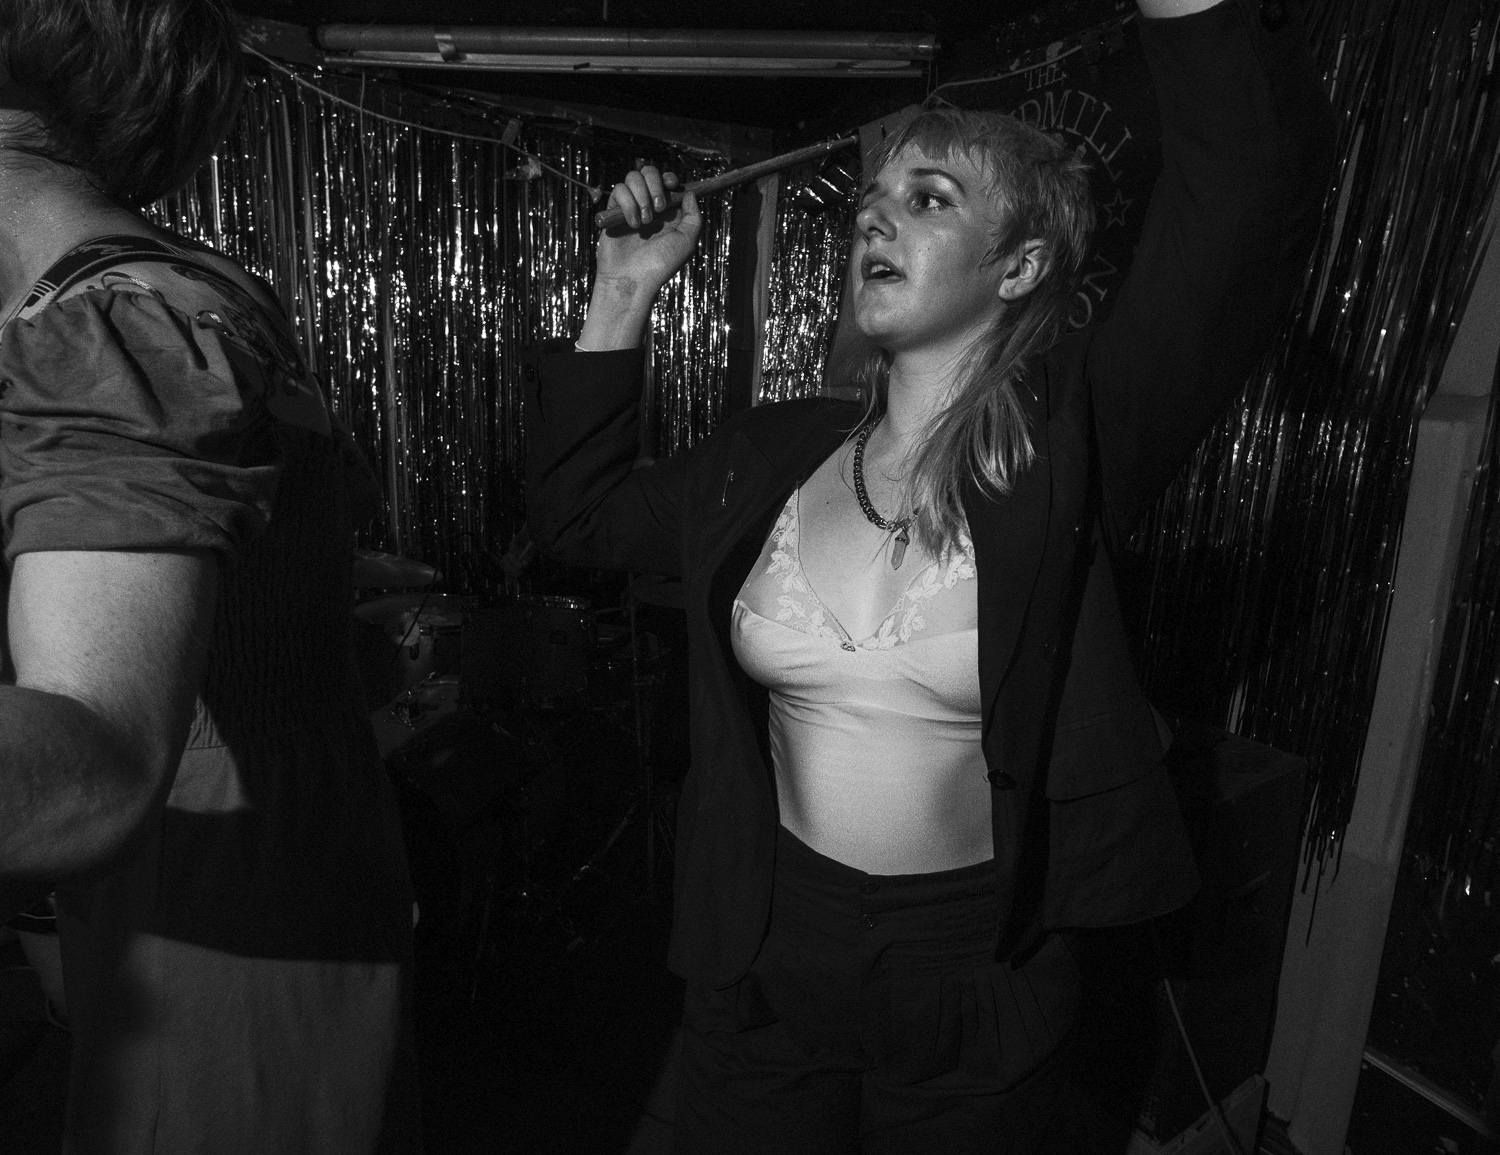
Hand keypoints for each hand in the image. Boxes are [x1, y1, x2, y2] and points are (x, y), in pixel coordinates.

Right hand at [579, 166, 702, 350]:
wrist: (632, 279)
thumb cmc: (660, 265)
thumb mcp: (687, 242)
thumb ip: (693, 216)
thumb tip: (688, 193)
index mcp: (669, 211)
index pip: (668, 181)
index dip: (669, 178)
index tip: (671, 185)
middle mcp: (650, 206)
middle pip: (649, 172)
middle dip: (655, 184)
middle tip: (659, 208)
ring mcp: (631, 207)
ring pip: (632, 178)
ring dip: (641, 196)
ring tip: (644, 222)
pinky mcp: (614, 212)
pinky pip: (618, 191)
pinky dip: (627, 204)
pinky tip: (632, 225)